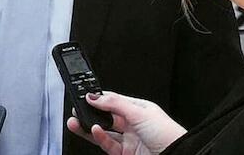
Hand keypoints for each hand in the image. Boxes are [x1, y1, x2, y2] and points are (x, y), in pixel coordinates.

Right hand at [67, 91, 186, 154]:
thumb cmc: (167, 133)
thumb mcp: (139, 112)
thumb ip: (115, 104)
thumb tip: (95, 96)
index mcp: (138, 109)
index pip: (114, 100)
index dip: (99, 98)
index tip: (84, 95)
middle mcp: (133, 124)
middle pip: (107, 116)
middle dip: (91, 113)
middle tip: (77, 108)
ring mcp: (129, 140)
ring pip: (104, 132)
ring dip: (89, 127)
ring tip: (77, 121)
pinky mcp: (126, 154)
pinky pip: (108, 145)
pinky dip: (100, 138)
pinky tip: (94, 131)